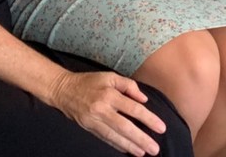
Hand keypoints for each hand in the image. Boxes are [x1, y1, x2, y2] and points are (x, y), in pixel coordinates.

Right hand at [50, 70, 165, 155]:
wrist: (64, 90)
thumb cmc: (90, 81)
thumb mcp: (110, 77)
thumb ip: (128, 85)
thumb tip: (143, 99)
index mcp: (110, 95)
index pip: (133, 109)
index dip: (148, 119)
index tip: (161, 128)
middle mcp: (102, 109)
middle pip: (126, 127)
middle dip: (141, 139)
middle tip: (155, 148)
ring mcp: (95, 121)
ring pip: (115, 136)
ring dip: (130, 146)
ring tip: (143, 152)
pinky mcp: (89, 128)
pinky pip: (105, 138)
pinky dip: (117, 145)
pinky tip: (127, 149)